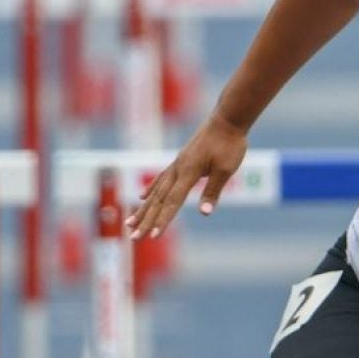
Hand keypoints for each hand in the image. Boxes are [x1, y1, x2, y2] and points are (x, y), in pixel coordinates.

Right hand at [125, 112, 247, 239]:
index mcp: (188, 172)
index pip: (173, 202)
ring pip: (156, 191)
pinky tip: (143, 197)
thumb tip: (204, 213)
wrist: (227, 119)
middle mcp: (177, 169)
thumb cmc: (229, 144)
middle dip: (146, 220)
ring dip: (143, 209)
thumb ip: (213, 191)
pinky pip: (161, 179)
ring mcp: (177, 164)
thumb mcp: (226, 169)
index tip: (152, 236)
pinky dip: (151, 190)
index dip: (163, 220)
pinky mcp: (180, 161)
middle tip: (133, 238)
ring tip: (130, 222)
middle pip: (159, 200)